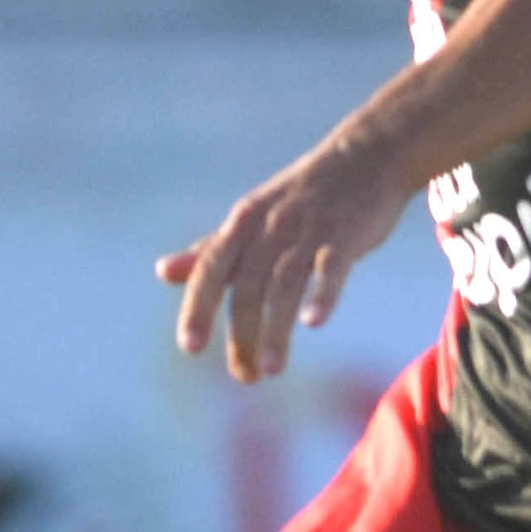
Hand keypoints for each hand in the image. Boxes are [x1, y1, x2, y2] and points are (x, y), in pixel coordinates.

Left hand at [160, 135, 408, 384]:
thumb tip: (162, 272)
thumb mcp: (253, 217)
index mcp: (244, 223)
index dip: (199, 306)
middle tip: (244, 377)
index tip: (190, 347)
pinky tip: (313, 323)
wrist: (368, 154)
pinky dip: (321, 294)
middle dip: (242, 334)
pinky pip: (330, 266)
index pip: (212, 268)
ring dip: (276, 329)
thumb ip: (213, 250)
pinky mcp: (347, 233)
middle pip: (248, 285)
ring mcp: (309, 228)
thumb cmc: (305, 195)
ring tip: (271, 370)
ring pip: (284, 283)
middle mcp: (271, 225)